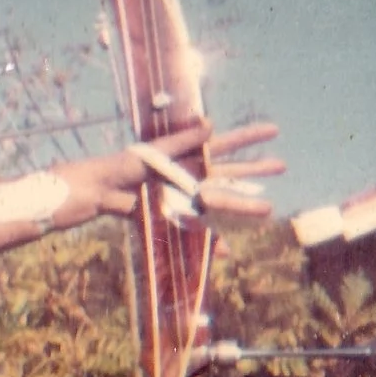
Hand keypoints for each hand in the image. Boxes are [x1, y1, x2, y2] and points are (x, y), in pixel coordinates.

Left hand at [63, 121, 284, 221]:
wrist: (91, 194)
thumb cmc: (117, 167)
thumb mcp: (150, 153)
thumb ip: (181, 143)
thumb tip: (211, 124)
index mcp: (184, 156)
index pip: (222, 144)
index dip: (247, 137)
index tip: (274, 130)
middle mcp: (186, 175)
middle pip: (227, 172)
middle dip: (254, 169)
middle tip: (283, 165)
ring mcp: (179, 197)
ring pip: (217, 200)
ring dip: (241, 204)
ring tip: (269, 207)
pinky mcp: (169, 217)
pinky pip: (192, 229)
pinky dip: (206, 242)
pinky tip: (224, 251)